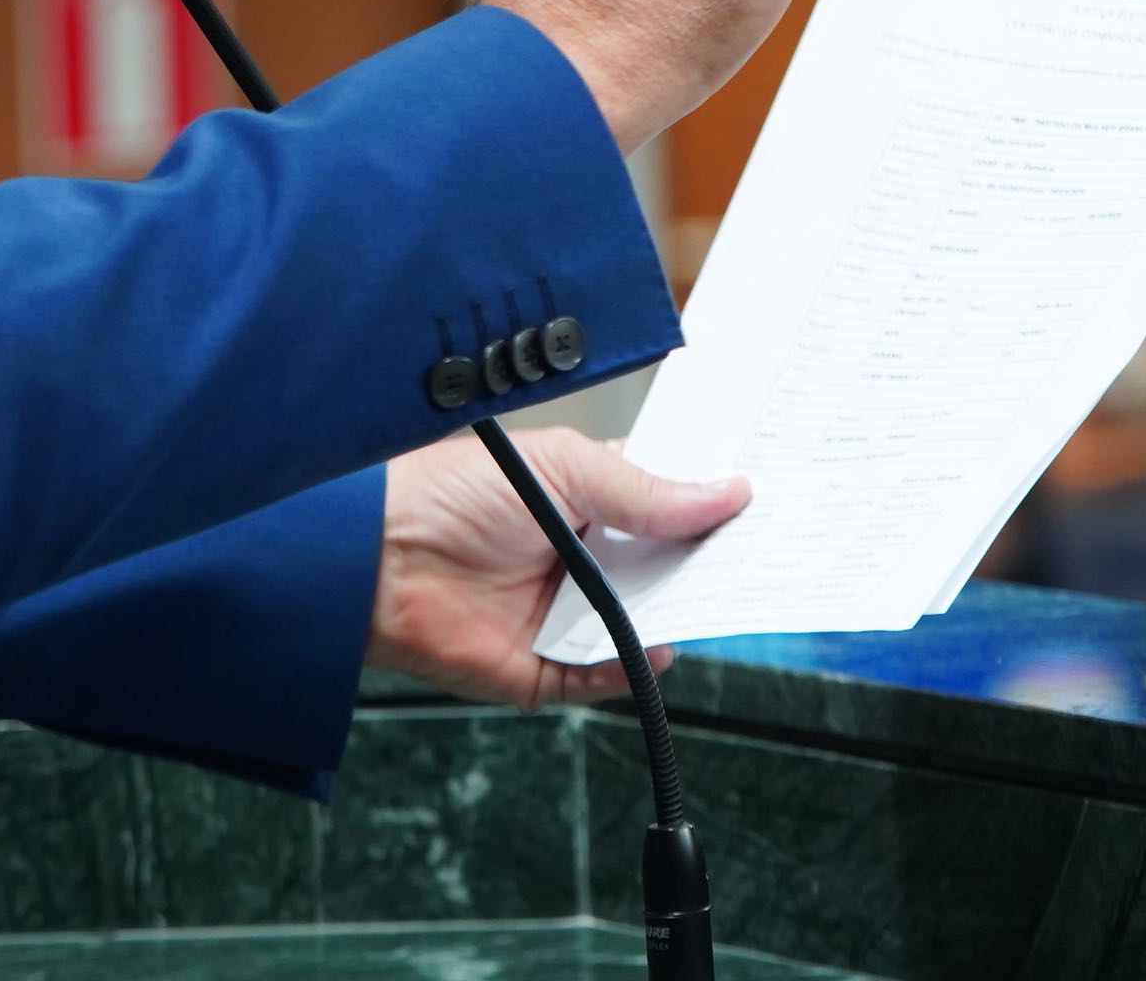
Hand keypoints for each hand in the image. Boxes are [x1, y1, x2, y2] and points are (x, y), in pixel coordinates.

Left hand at [367, 427, 744, 709]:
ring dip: (681, 613)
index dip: (708, 503)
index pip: (663, 502)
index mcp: (582, 498)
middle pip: (664, 567)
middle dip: (709, 563)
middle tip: (769, 554)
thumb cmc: (448, 493)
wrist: (376, 558)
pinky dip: (634, 666)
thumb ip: (645, 490)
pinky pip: (607, 675)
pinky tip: (655, 644)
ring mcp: (565, 612)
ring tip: (729, 596)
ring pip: (646, 623)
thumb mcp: (561, 470)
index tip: (764, 499)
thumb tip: (728, 493)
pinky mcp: (546, 668)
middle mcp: (579, 556)